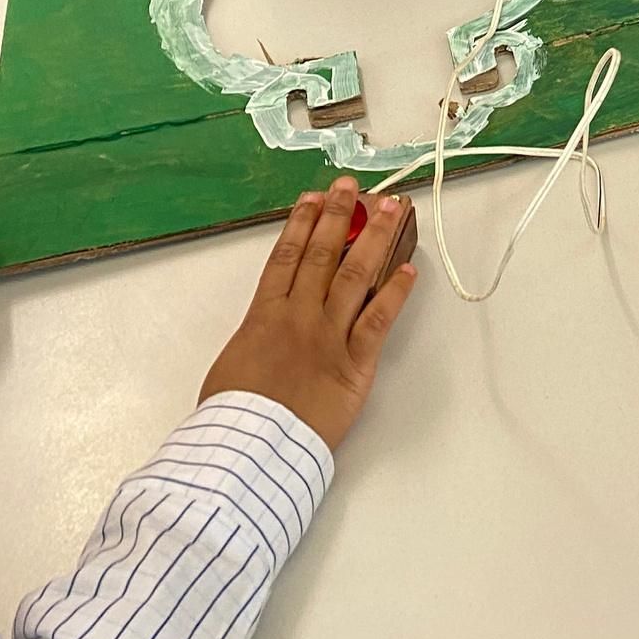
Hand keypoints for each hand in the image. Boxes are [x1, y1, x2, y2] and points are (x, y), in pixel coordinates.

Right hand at [199, 179, 416, 450]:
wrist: (248, 451)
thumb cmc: (231, 420)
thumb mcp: (230, 368)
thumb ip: (252, 341)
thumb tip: (263, 333)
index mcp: (264, 316)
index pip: (286, 257)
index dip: (302, 223)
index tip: (314, 198)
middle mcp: (300, 316)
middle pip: (322, 254)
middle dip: (339, 216)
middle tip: (352, 187)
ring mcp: (329, 335)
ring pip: (356, 275)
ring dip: (375, 238)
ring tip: (390, 208)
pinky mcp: (354, 363)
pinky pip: (379, 320)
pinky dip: (396, 294)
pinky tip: (409, 270)